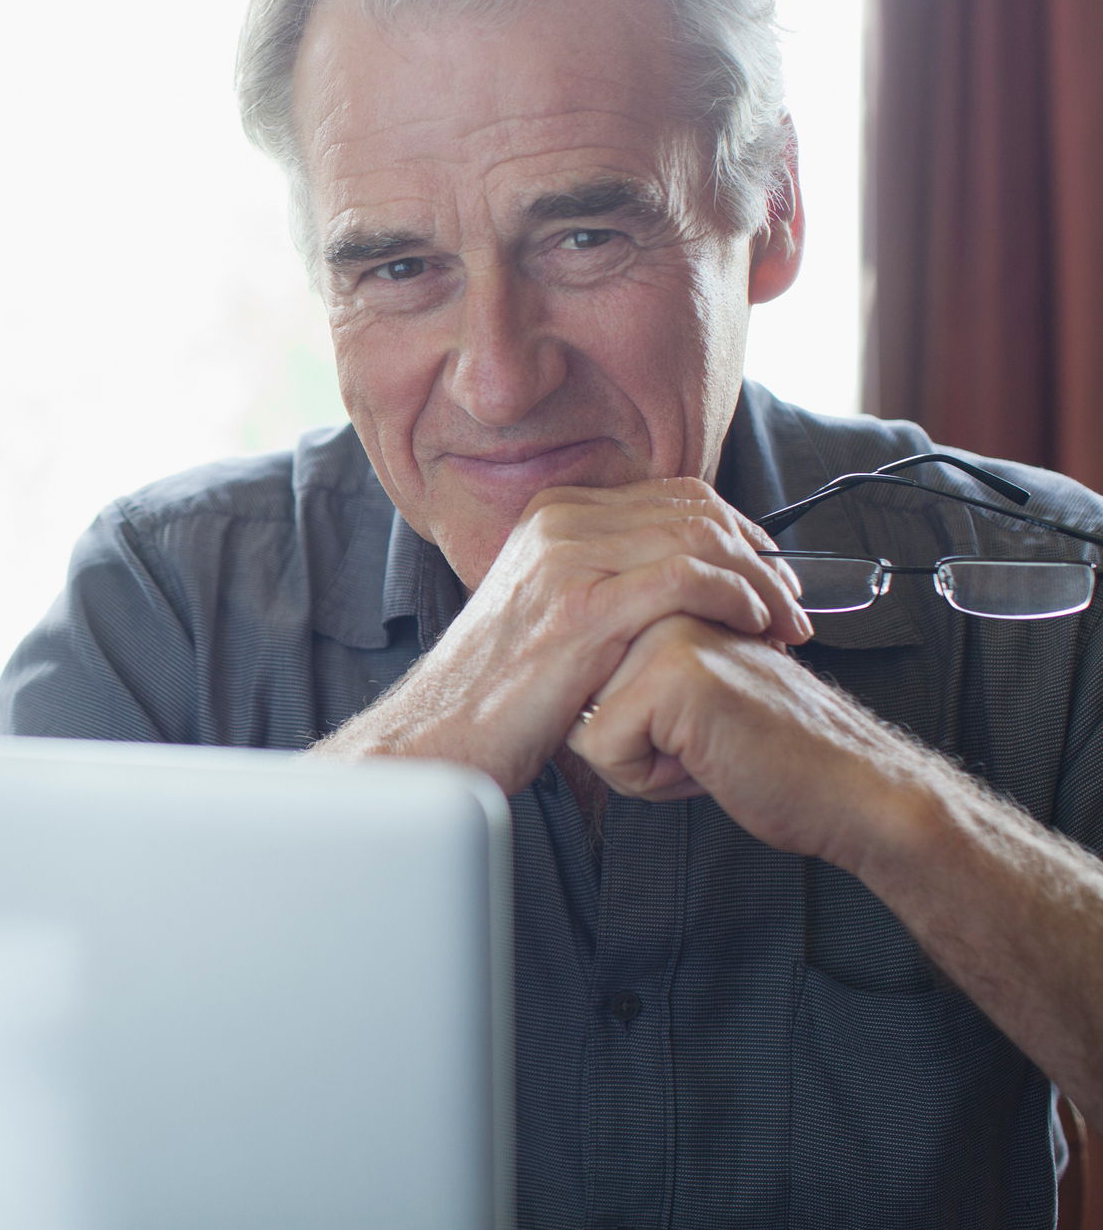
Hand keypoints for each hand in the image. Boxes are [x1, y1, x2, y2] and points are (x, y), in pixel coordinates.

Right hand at [316, 477, 811, 794]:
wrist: (438, 735)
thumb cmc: (495, 693)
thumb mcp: (543, 612)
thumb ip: (597, 579)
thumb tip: (668, 576)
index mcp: (549, 515)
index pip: (673, 494)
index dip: (737, 529)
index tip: (769, 573)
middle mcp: (557, 524)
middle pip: (695, 509)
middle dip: (760, 554)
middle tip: (791, 602)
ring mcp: (567, 561)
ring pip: (700, 539)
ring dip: (761, 582)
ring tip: (784, 623)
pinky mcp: (582, 609)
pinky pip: (686, 581)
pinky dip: (736, 600)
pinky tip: (751, 627)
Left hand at [565, 613, 908, 864]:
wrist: (847, 788)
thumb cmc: (769, 753)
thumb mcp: (683, 699)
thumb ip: (628, 676)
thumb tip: (560, 688)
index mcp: (667, 602)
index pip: (582, 676)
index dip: (625, 727)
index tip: (689, 726)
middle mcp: (664, 604)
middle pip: (575, 697)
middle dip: (625, 743)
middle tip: (701, 740)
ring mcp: (670, 630)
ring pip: (582, 723)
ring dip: (637, 761)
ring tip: (705, 747)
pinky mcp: (675, 672)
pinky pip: (604, 748)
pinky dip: (648, 778)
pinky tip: (707, 760)